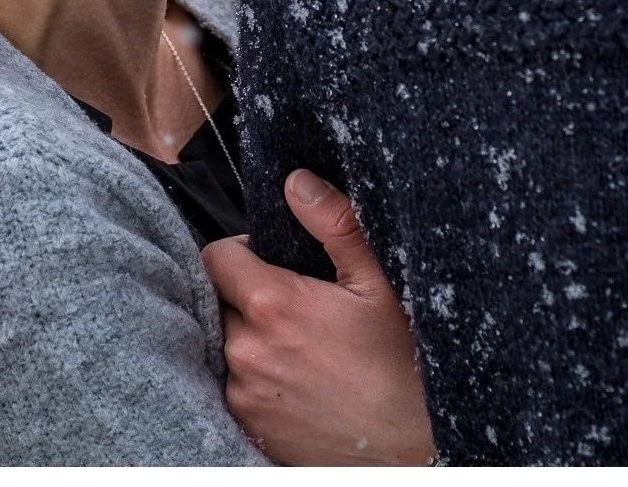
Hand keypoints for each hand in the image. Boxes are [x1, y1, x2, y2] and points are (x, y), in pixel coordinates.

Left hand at [201, 170, 435, 465]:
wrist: (413, 444)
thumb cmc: (402, 363)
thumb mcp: (378, 283)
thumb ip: (334, 225)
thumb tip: (296, 182)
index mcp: (272, 304)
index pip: (214, 257)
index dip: (241, 252)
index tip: (270, 261)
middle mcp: (245, 349)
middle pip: (218, 300)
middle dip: (245, 295)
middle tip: (291, 304)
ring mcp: (242, 392)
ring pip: (224, 343)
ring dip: (248, 336)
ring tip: (295, 343)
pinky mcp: (247, 424)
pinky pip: (231, 384)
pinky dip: (252, 375)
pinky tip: (292, 377)